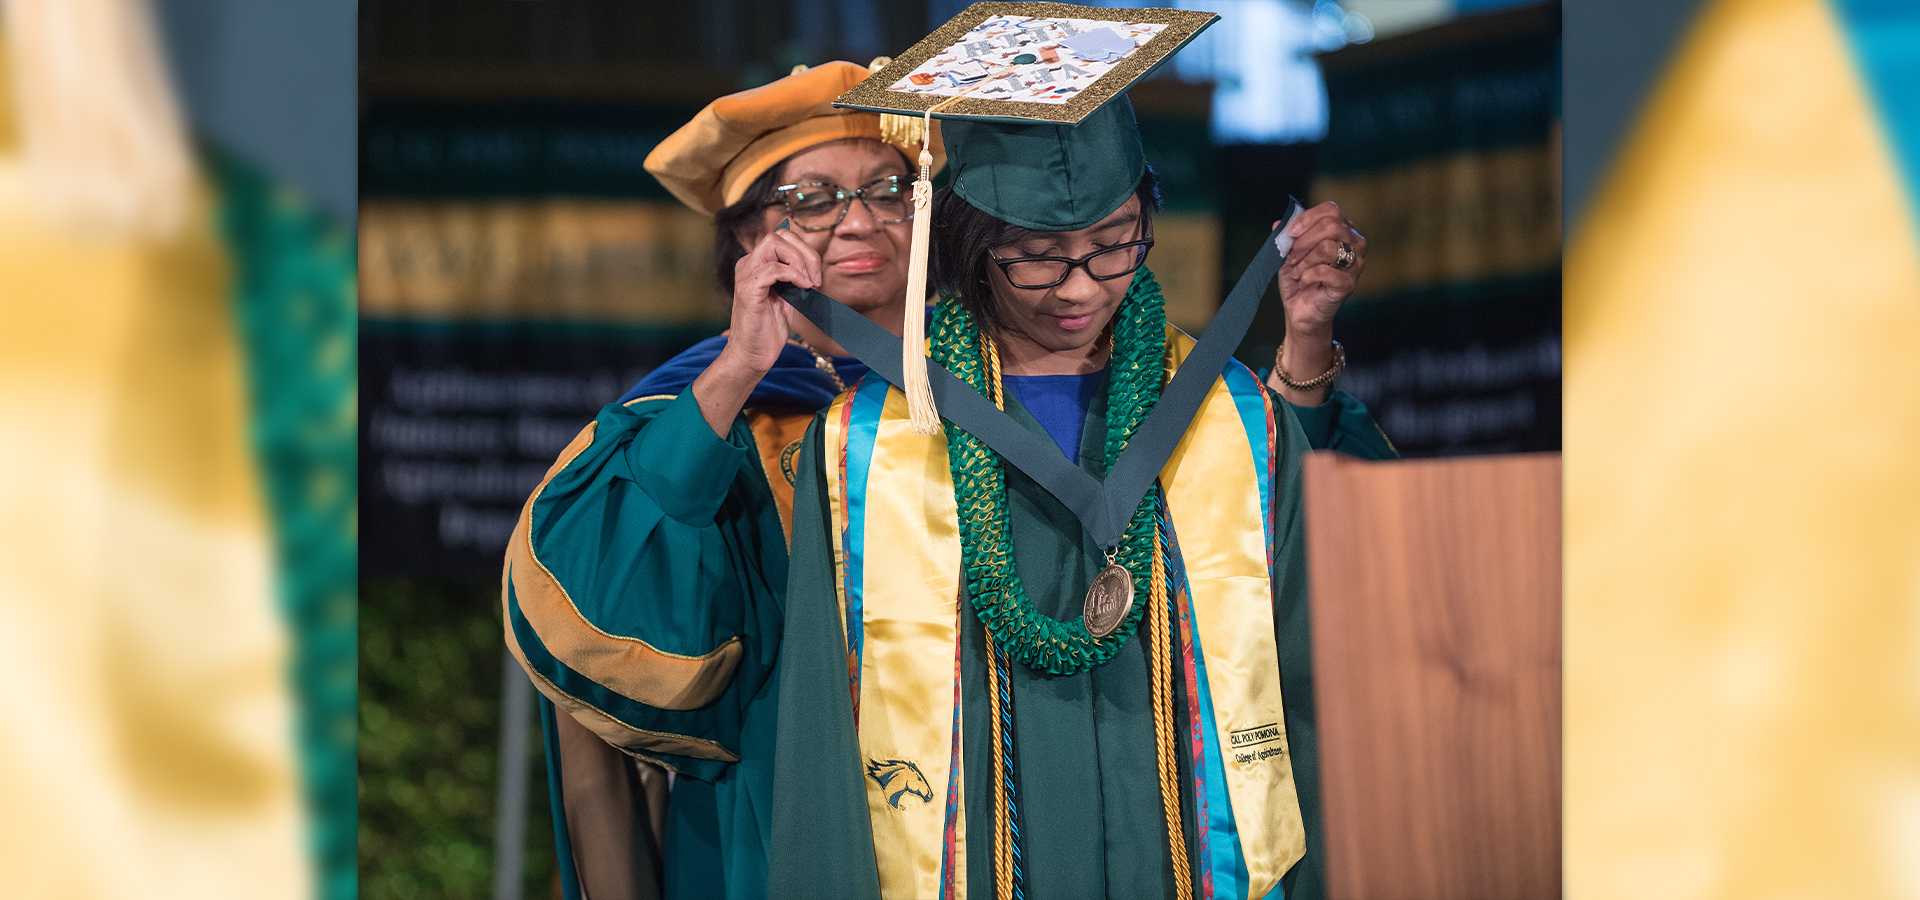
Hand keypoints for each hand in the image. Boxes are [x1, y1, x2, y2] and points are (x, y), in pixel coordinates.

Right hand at [691, 222, 822, 436]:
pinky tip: (802, 288)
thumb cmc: (769, 328)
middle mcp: (747, 264)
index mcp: (756, 263)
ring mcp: (746, 275)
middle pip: (779, 235)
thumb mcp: (787, 295)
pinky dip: (793, 274)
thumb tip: (813, 261)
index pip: (782, 236)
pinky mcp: (748, 290)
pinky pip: (772, 269)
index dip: (804, 249)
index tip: (816, 275)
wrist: (753, 355)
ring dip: (800, 261)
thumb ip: (795, 276)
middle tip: (816, 278)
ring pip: (774, 244)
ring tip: (810, 284)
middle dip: (806, 252)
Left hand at [1275, 201, 1365, 336]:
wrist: (1300, 310)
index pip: (1331, 210)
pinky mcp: (1348, 284)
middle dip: (1303, 241)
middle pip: (1331, 226)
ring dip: (1304, 261)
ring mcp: (1355, 264)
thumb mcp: (1288, 252)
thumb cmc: (1299, 278)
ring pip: (1327, 247)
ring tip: (1297, 271)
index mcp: (1342, 231)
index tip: (1290, 233)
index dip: (1308, 219)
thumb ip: (1286, 236)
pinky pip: (1324, 271)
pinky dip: (1307, 276)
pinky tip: (1305, 283)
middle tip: (1291, 257)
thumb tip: (1278, 223)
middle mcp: (1354, 244)